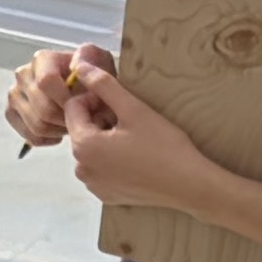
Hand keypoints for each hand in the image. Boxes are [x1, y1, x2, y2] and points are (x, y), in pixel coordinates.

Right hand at [4, 46, 84, 150]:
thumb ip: (91, 57)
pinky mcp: (12, 113)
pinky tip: (59, 132)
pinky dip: (47, 139)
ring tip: (72, 124)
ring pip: (36, 125)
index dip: (65, 99)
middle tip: (82, 120)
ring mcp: (14, 94)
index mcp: (42, 59)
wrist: (86, 90)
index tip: (82, 105)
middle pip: (42, 108)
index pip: (46, 82)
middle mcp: (23, 74)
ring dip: (59, 130)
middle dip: (66, 119)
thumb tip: (76, 66)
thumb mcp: (100, 60)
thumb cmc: (93, 77)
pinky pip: (28, 135)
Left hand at [51, 45, 214, 221]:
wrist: (188, 184)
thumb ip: (104, 85)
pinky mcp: (106, 194)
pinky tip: (135, 156)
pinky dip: (111, 159)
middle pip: (81, 129)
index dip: (95, 98)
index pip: (73, 108)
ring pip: (90, 149)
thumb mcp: (134, 109)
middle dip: (100, 119)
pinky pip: (100, 168)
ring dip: (106, 138)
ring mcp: (93, 185)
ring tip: (134, 138)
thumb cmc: (163, 146)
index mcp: (83, 146)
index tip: (120, 102)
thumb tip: (80, 67)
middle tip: (131, 119)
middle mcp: (81, 168)